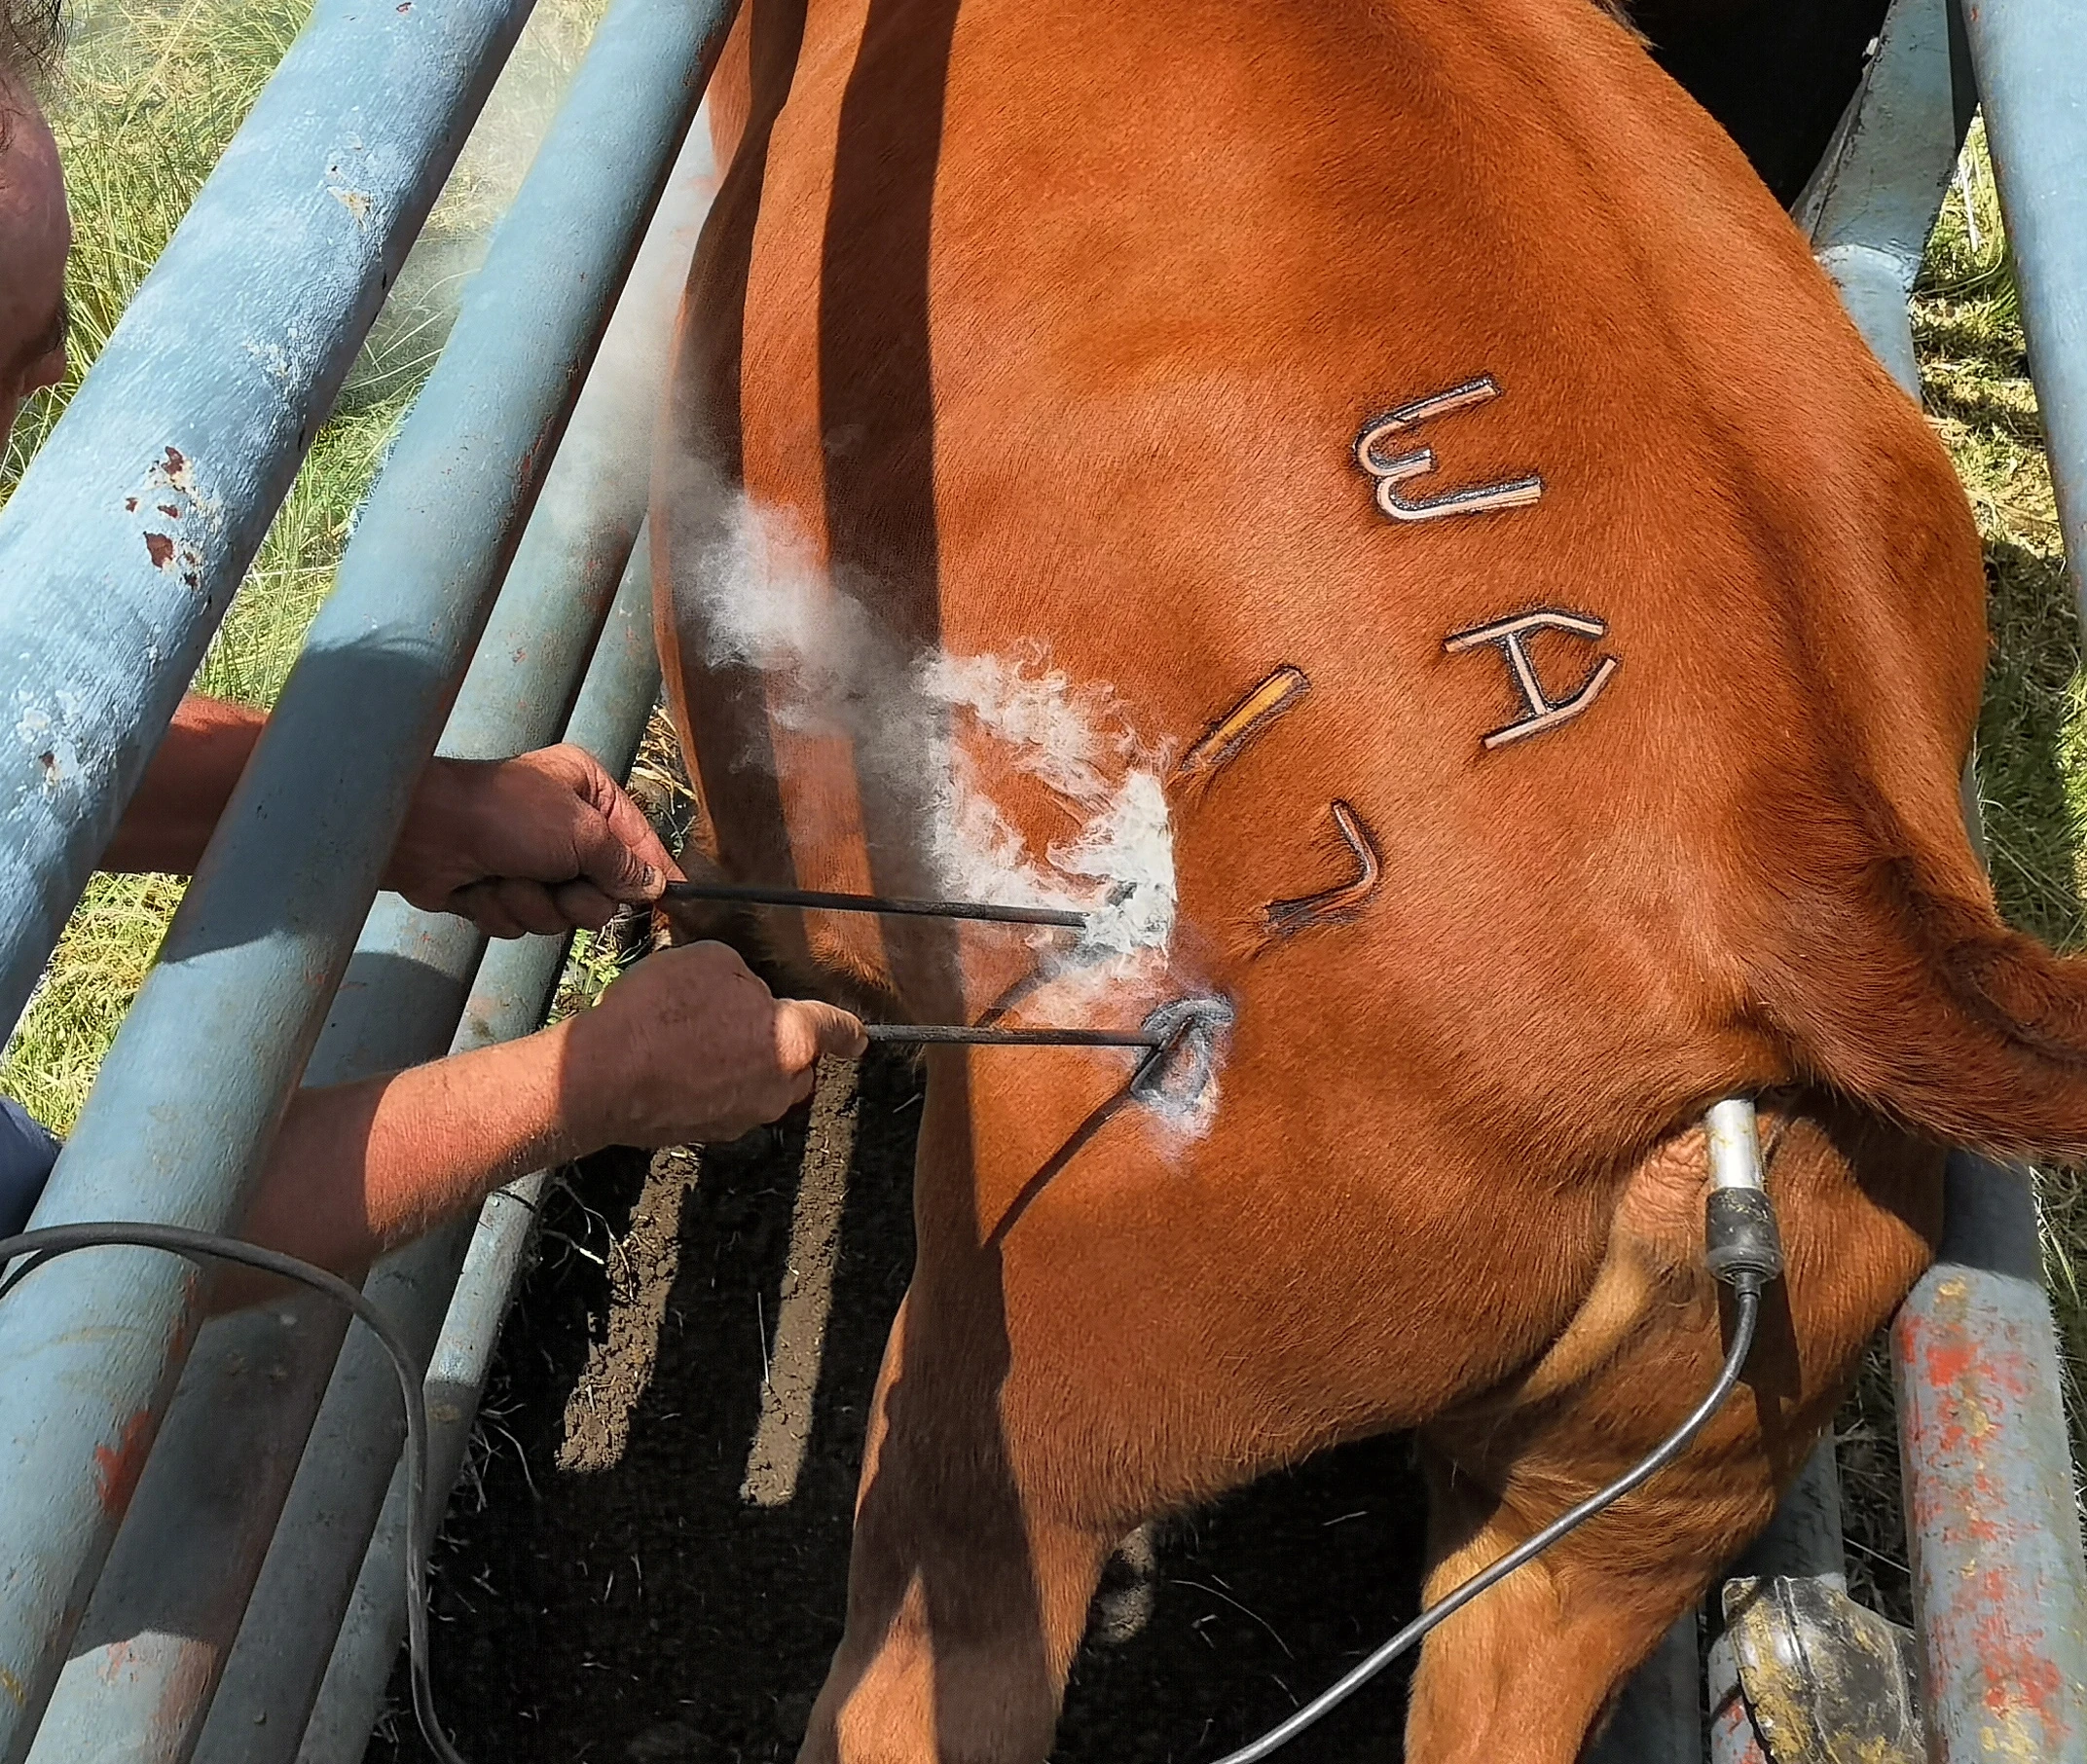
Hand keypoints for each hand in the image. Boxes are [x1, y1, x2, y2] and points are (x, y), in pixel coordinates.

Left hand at [386, 745, 678, 935]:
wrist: (425, 833)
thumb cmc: (509, 816)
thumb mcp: (582, 833)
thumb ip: (623, 864)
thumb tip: (654, 887)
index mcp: (588, 792)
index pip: (637, 839)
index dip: (653, 872)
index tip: (675, 900)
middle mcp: (564, 826)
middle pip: (600, 889)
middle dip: (575, 897)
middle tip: (559, 884)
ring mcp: (530, 861)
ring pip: (560, 914)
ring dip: (534, 905)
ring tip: (509, 881)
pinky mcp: (500, 890)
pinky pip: (523, 921)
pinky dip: (504, 910)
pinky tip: (483, 890)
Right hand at [558, 942, 867, 1147]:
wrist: (601, 1077)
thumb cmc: (658, 1013)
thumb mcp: (710, 960)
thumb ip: (744, 978)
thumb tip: (745, 997)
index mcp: (792, 1038)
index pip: (835, 1029)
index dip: (850, 1031)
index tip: (860, 1039)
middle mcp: (778, 1085)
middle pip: (797, 1063)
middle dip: (777, 1044)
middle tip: (732, 1020)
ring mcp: (744, 1117)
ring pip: (760, 1086)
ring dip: (740, 1066)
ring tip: (693, 1041)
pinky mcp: (709, 1135)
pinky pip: (723, 1104)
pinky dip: (708, 1087)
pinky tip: (674, 1066)